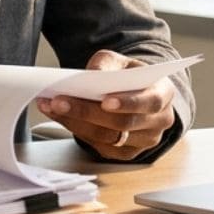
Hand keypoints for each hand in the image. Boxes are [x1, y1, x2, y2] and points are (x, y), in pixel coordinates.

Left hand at [35, 49, 176, 160]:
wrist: (132, 92)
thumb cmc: (126, 75)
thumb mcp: (118, 61)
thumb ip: (106, 64)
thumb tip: (93, 76)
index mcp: (162, 94)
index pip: (149, 102)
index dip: (127, 103)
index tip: (104, 101)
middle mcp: (159, 122)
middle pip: (123, 124)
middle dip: (87, 112)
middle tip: (58, 101)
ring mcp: (144, 141)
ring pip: (108, 138)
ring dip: (75, 122)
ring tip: (50, 106)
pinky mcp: (126, 152)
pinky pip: (100, 146)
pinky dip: (76, 130)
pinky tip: (58, 116)